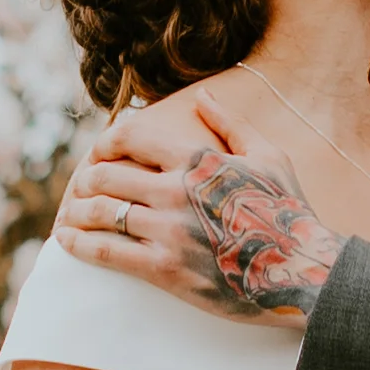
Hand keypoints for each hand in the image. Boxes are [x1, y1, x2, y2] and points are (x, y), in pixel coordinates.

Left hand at [58, 137, 346, 321]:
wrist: (303, 273)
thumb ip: (231, 124)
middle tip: (82, 188)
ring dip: (77, 210)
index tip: (100, 152)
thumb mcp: (269, 157)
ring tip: (70, 214)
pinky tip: (67, 240)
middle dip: (87, 179)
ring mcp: (168, 230)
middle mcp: (177, 190)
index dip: (106, 141)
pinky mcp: (164, 269)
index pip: (132, 136)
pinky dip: (78, 243)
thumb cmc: (288, 213)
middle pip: (107, 174)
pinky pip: (106, 250)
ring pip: (101, 211)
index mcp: (198, 159)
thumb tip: (204, 96)